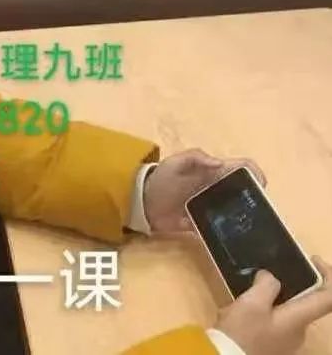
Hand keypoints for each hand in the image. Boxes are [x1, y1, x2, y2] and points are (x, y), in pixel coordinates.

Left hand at [143, 148, 265, 233]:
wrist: (140, 202)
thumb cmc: (160, 178)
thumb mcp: (175, 163)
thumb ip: (196, 158)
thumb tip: (221, 163)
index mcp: (213, 172)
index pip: (242, 168)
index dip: (255, 174)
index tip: (260, 187)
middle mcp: (217, 189)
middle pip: (244, 193)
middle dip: (254, 202)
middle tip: (260, 215)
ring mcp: (211, 208)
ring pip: (236, 213)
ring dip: (244, 220)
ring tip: (252, 231)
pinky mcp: (202, 225)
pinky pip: (220, 230)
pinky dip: (227, 235)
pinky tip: (235, 242)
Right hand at [216, 258, 331, 354]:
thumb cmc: (242, 332)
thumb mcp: (252, 303)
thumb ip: (266, 284)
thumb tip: (270, 277)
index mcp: (298, 319)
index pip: (328, 297)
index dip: (328, 275)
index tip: (313, 260)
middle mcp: (298, 330)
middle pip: (305, 302)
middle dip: (288, 285)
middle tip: (263, 275)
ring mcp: (287, 340)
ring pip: (286, 310)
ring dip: (270, 298)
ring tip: (244, 294)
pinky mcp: (274, 344)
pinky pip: (274, 320)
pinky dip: (262, 310)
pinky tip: (240, 311)